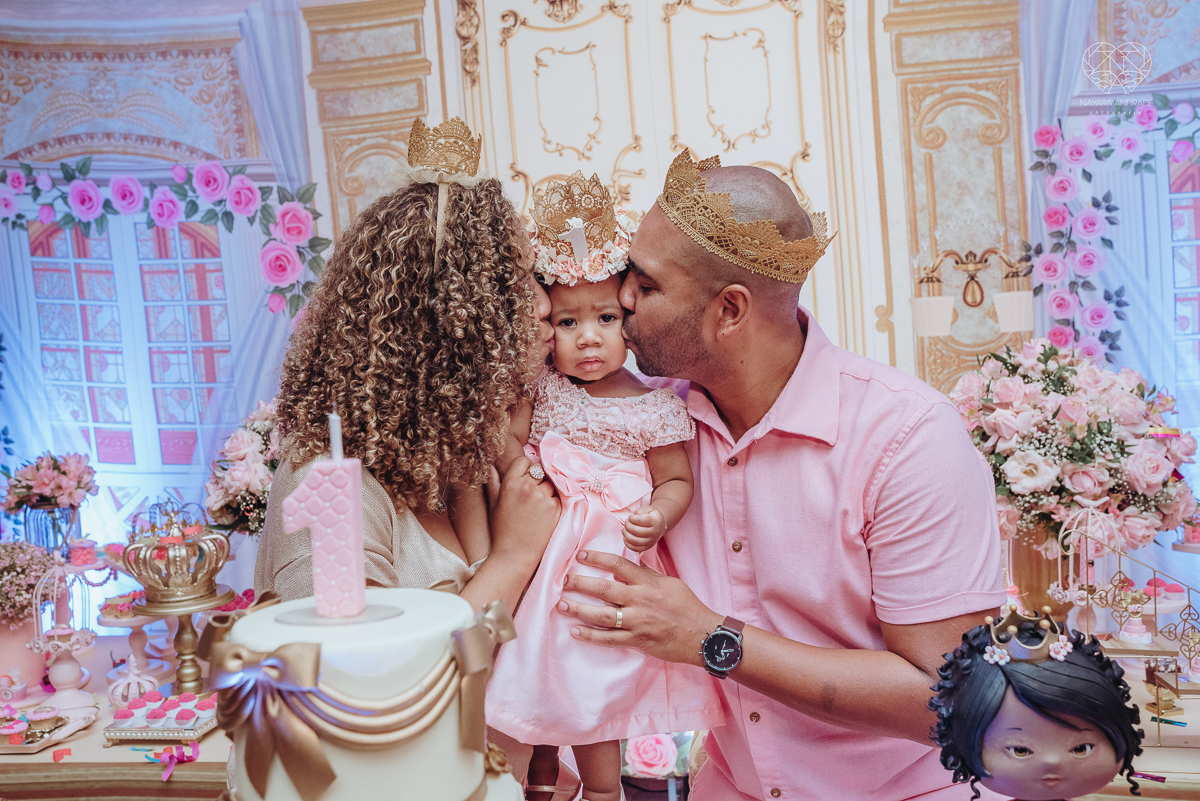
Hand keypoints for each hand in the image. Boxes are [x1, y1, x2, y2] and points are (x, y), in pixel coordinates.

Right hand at [488, 456, 559, 568]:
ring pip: (550, 483)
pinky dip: (553, 503)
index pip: (524, 461)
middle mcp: (528, 487)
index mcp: (510, 484)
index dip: (525, 469)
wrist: (514, 556)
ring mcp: (543, 497)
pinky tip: (543, 515)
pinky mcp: (555, 508)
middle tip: (530, 496)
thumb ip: (493, 483)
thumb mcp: (494, 505)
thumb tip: (491, 466)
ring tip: (536, 507)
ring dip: (546, 491)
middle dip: (536, 480)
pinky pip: (558, 497)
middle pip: (539, 470)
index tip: (524, 480)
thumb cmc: (502, 531)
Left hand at [557, 550, 721, 665]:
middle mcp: (640, 600)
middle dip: (580, 584)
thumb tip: (628, 565)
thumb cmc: (687, 607)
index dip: (597, 559)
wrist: (703, 635)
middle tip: (564, 580)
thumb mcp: (669, 583)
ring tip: (561, 604)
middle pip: (604, 589)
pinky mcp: (637, 640)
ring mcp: (637, 622)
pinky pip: (609, 639)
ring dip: (578, 609)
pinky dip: (590, 636)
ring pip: (602, 615)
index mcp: (648, 583)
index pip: (618, 565)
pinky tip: (575, 631)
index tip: (580, 555)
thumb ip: (647, 575)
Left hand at [623, 506, 664, 551]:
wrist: (660, 525)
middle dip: (627, 526)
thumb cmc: (651, 516)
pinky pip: (635, 549)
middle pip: (636, 531)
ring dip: (626, 534)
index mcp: (655, 521)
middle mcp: (655, 533)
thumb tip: (632, 518)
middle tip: (626, 522)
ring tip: (623, 529)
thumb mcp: (648, 509)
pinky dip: (627, 544)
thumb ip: (639, 511)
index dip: (631, 518)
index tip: (629, 516)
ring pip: (635, 541)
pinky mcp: (647, 547)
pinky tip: (625, 538)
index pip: (640, 520)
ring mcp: (651, 541)